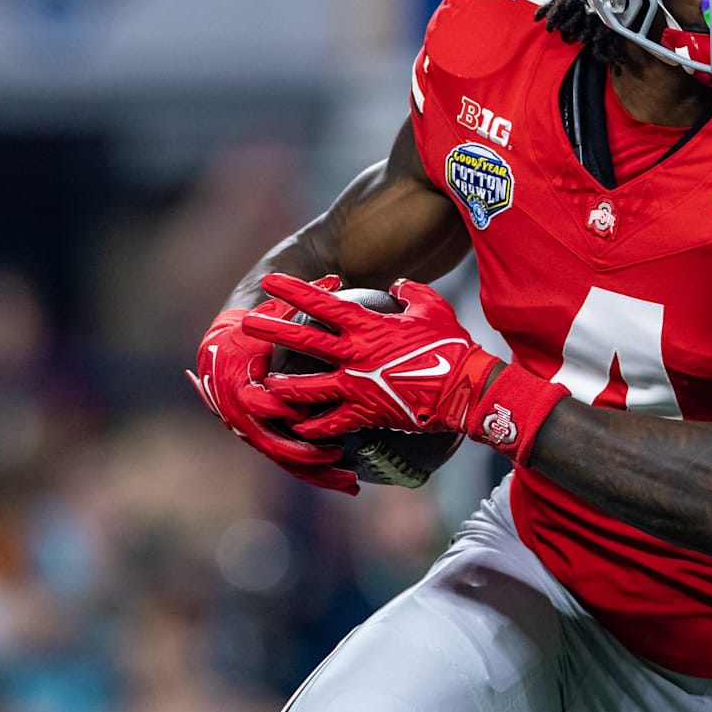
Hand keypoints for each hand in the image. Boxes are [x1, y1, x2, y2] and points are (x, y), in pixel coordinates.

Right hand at [189, 276, 359, 493]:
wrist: (222, 349)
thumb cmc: (250, 328)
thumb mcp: (269, 316)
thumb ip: (299, 303)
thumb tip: (336, 278)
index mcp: (241, 387)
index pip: (261, 408)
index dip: (284, 416)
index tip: (312, 423)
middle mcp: (243, 417)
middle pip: (276, 446)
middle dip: (308, 458)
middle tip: (341, 462)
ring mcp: (252, 432)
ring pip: (286, 460)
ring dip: (317, 474)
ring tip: (350, 483)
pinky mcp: (265, 438)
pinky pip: (290, 460)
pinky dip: (314, 471)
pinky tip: (344, 478)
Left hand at [245, 273, 566, 464]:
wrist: (464, 388)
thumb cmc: (450, 344)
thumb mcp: (432, 307)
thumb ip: (411, 292)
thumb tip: (398, 284)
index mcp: (367, 326)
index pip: (322, 304)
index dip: (294, 291)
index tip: (272, 282)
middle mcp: (354, 355)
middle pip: (303, 342)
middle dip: (272, 331)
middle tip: (247, 324)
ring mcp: (357, 386)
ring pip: (307, 388)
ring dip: (282, 387)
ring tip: (264, 386)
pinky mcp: (365, 412)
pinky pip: (331, 422)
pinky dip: (314, 427)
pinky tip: (299, 429)